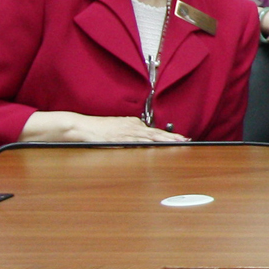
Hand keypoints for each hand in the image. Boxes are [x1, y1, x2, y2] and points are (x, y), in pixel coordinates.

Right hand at [58, 115, 188, 142]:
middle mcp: (133, 126)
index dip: (168, 135)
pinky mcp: (121, 137)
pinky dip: (149, 143)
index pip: (154, 131)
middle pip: (156, 132)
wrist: (83, 127)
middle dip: (172, 137)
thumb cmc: (98, 129)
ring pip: (150, 136)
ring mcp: (128, 132)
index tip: (180, 138)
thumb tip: (141, 139)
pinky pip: (138, 141)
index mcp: (133, 123)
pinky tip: (157, 145)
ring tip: (178, 142)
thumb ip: (130, 133)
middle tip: (185, 139)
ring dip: (165, 140)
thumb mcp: (118, 129)